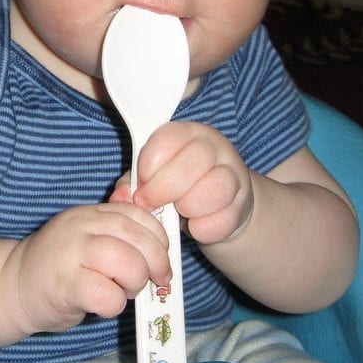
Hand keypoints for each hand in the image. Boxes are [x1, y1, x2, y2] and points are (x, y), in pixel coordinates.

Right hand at [0, 203, 171, 335]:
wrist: (12, 286)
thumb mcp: (87, 238)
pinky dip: (114, 305)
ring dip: (135, 283)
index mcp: (91, 213)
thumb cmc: (60, 267)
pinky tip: (102, 305)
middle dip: (156, 263)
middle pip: (138, 238)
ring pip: (127, 263)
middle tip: (155, 281)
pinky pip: (107, 295)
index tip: (161, 258)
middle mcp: (81, 226)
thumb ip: (117, 233)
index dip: (159, 238)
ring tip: (123, 291)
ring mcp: (71, 252)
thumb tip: (160, 239)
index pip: (139, 214)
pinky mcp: (64, 284)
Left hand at [110, 122, 253, 245]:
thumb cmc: (175, 187)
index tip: (140, 184)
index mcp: (185, 133)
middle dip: (163, 190)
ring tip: (180, 211)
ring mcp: (232, 173)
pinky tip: (196, 226)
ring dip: (189, 207)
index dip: (149, 165)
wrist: (218, 206)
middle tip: (151, 204)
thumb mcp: (150, 179)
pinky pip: (224, 218)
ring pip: (214, 189)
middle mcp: (213, 146)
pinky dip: (204, 228)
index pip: (167, 138)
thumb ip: (130, 184)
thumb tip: (119, 198)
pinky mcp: (243, 202)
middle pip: (191, 163)